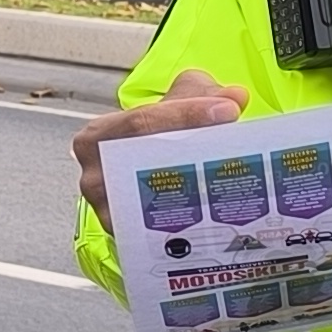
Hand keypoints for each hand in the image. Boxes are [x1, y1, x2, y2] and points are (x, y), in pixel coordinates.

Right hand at [73, 69, 250, 222]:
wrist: (144, 176)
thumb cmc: (154, 139)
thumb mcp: (173, 105)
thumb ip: (202, 93)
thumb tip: (236, 96)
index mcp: (97, 137)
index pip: (141, 121)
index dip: (186, 113)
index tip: (226, 110)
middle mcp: (96, 177)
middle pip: (145, 161)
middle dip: (193, 147)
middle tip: (233, 137)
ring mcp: (110, 212)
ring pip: (153, 198)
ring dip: (194, 184)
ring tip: (229, 170)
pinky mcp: (128, 238)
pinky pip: (160, 228)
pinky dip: (189, 216)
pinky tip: (218, 205)